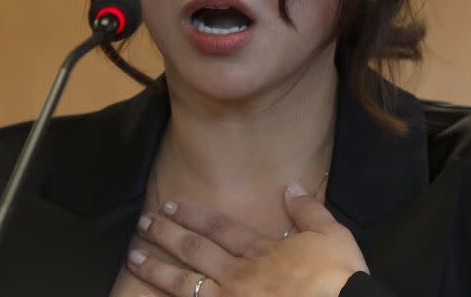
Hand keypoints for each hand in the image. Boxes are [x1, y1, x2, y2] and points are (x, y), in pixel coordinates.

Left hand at [125, 183, 369, 296]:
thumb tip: (292, 187)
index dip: (193, 215)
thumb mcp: (331, 235)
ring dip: (156, 269)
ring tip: (134, 258)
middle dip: (166, 235)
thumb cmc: (336, 279)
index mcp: (261, 250)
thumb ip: (308, 211)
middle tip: (143, 224)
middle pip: (194, 250)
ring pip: (183, 283)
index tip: (171, 205)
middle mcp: (238, 274)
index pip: (219, 227)